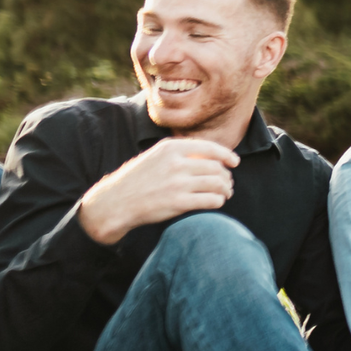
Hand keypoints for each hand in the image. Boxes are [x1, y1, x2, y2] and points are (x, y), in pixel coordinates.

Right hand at [76, 139, 239, 244]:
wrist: (115, 202)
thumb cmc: (137, 179)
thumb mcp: (156, 156)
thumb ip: (180, 153)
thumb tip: (211, 156)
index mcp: (171, 148)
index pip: (210, 148)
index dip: (227, 155)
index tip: (235, 162)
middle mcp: (175, 163)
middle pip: (216, 168)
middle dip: (226, 176)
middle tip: (228, 183)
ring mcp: (177, 183)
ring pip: (217, 184)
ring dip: (226, 189)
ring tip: (225, 193)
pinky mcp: (178, 203)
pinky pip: (211, 200)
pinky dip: (218, 201)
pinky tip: (217, 202)